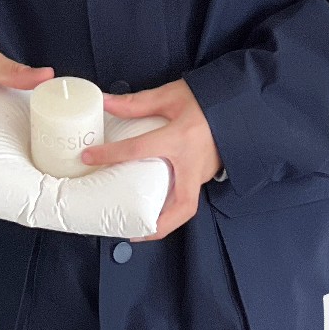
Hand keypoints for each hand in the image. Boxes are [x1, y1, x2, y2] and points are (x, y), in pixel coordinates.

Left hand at [83, 79, 220, 239]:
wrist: (239, 104)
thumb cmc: (206, 99)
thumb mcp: (170, 96)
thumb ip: (138, 103)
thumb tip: (106, 101)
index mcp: (181, 138)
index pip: (139, 150)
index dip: (111, 154)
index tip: (89, 157)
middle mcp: (193, 162)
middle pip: (182, 206)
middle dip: (159, 226)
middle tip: (135, 233)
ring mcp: (203, 172)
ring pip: (187, 207)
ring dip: (167, 222)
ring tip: (142, 227)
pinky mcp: (207, 174)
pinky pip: (188, 195)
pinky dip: (172, 207)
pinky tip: (155, 207)